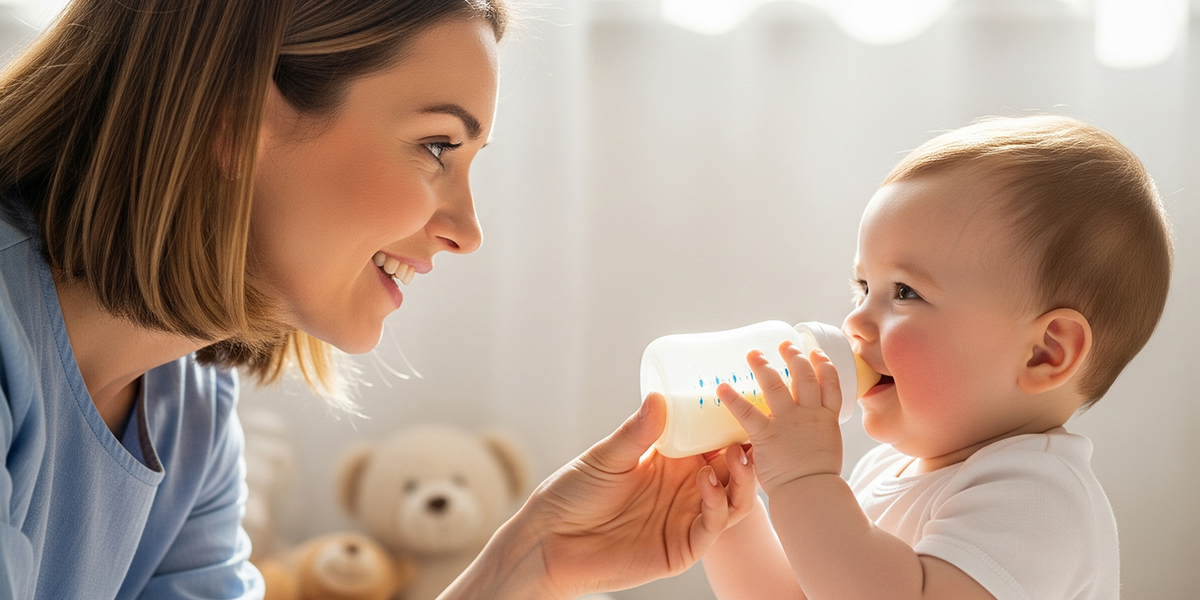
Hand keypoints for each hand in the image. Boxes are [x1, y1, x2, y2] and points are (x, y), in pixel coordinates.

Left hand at [518, 392, 757, 598]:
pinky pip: (713, 526)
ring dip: (741, 477)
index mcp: (671, 460)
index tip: (747, 403)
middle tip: (753, 431)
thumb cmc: (573, 493)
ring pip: (734, 499)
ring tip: (735, 455)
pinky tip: (706, 483)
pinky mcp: (682, 547)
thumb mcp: (605, 457)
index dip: (732, 425)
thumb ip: (636, 433)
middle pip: (732, 468)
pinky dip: (717, 504)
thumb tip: (658, 397)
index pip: (712, 439)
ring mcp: (687, 517)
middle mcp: (685, 487)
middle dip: (747, 450)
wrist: (550, 541)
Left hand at [716, 341, 842, 494]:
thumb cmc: (818, 481)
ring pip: (777, 385)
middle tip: (785, 344)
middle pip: (805, 377)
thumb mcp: (827, 451)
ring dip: (764, 366)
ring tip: (753, 354)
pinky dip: (733, 398)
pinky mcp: (768, 434)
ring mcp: (789, 422)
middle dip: (795, 357)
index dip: (825, 366)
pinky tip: (721, 387)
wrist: (811, 494)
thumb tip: (807, 437)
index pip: (831, 385)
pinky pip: (747, 412)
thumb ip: (816, 437)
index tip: (817, 353)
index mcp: (828, 420)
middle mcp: (811, 415)